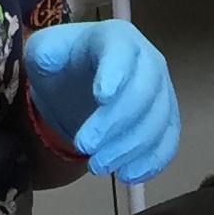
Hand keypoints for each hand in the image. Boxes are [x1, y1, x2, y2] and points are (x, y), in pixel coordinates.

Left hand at [24, 20, 179, 182]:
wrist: (81, 83)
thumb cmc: (65, 65)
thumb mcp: (45, 52)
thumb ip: (44, 52)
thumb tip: (48, 57)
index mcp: (118, 39)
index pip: (123, 52)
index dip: (116, 72)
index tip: (101, 96)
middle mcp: (148, 61)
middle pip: (143, 92)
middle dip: (116, 123)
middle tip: (84, 147)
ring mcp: (162, 91)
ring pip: (158, 121)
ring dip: (129, 148)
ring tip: (97, 166)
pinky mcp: (167, 120)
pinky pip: (169, 141)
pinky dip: (152, 161)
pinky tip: (127, 175)